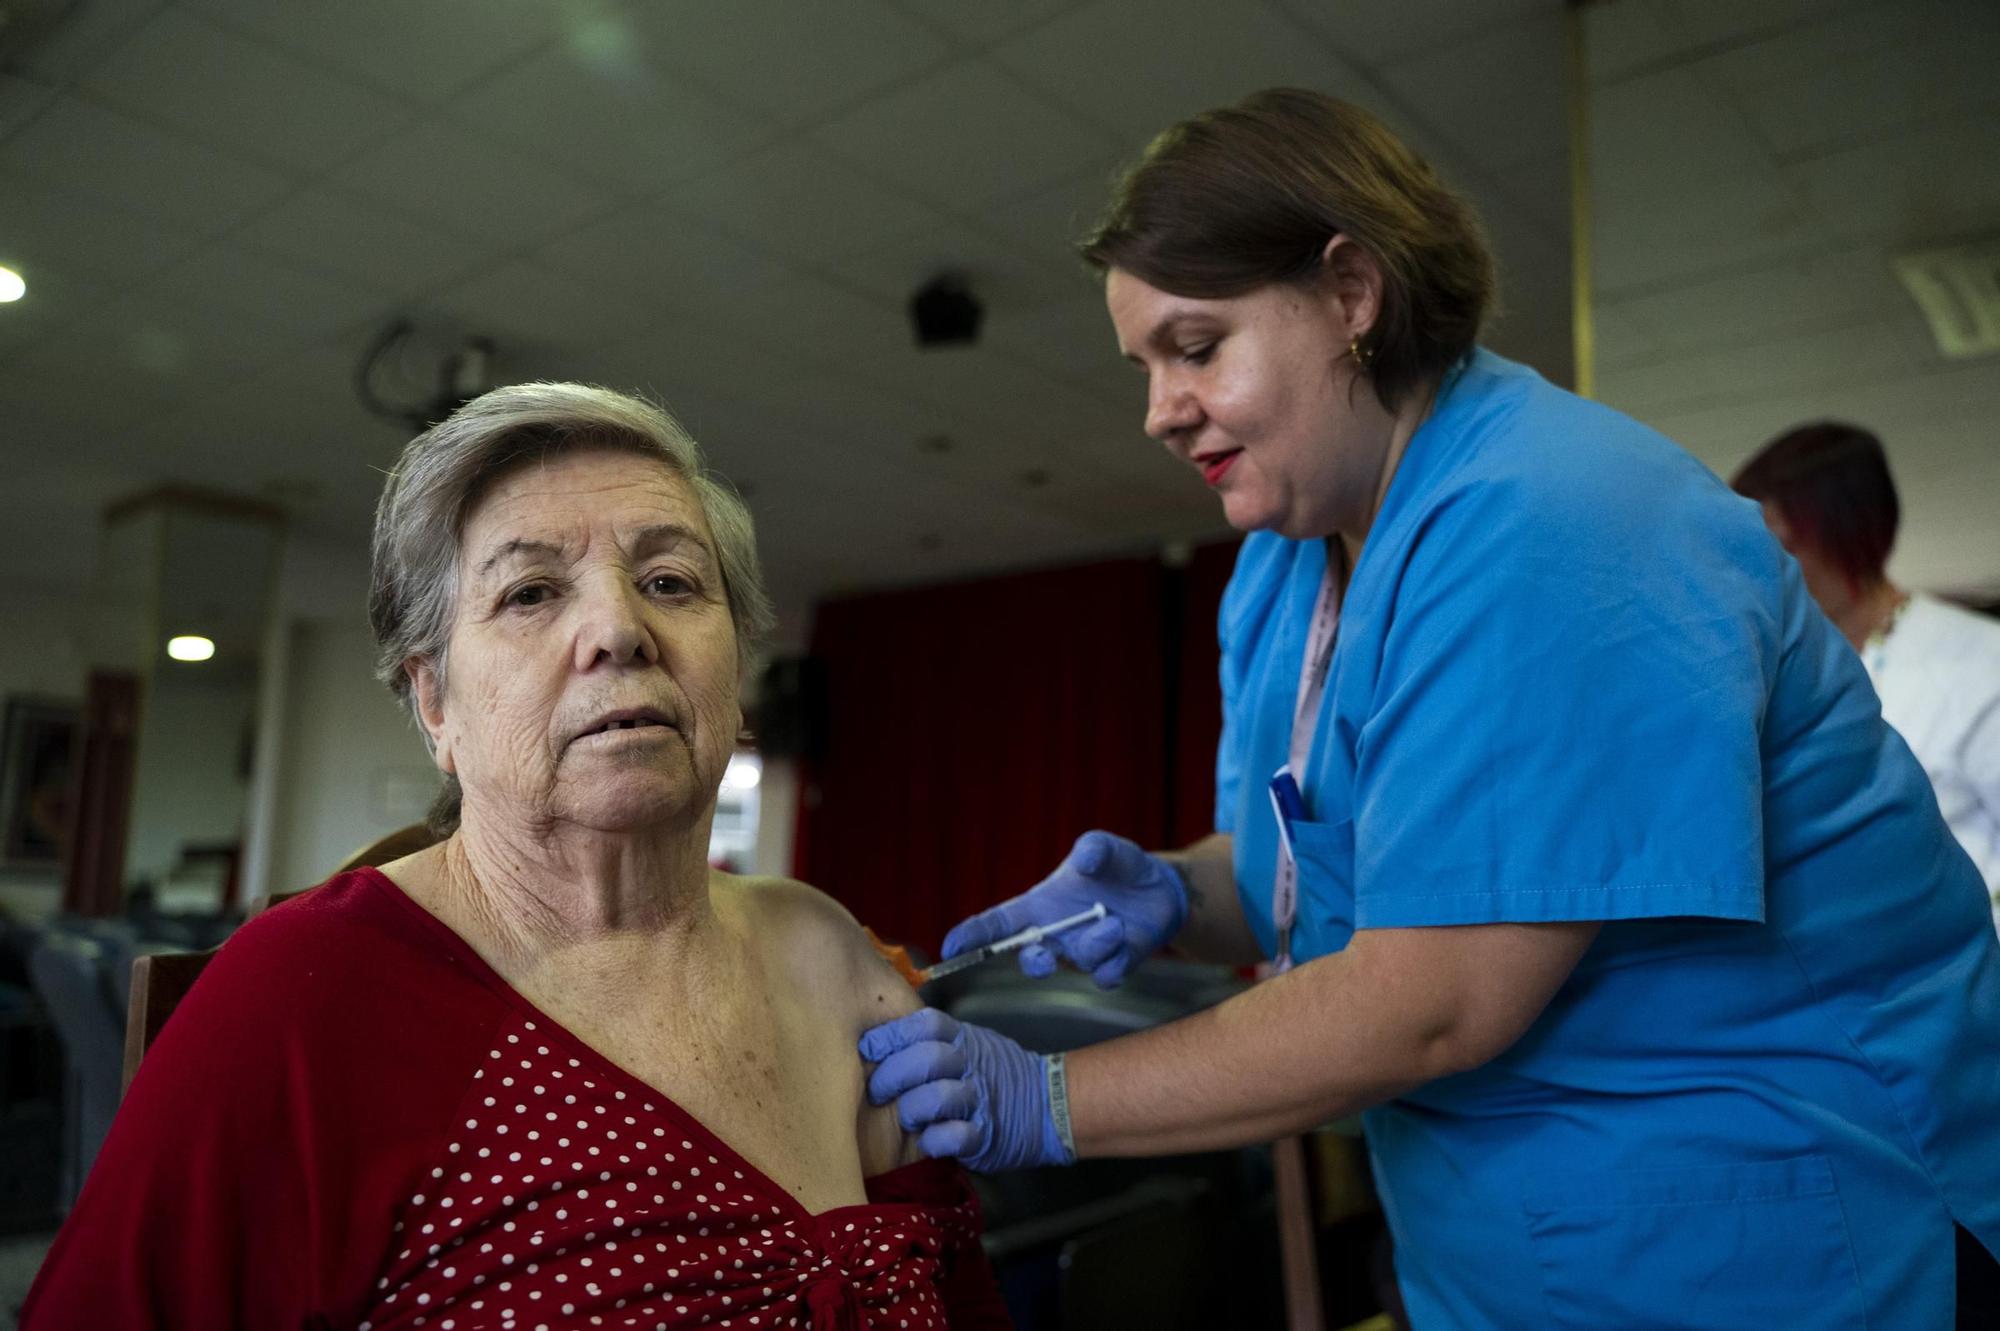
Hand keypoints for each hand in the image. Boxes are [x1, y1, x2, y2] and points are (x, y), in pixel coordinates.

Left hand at [859, 1008, 1070, 1172]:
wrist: (1048, 1104)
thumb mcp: (968, 1045)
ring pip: (937, 1097)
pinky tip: (929, 1141)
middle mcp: (970, 1064)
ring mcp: (980, 1099)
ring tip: (908, 1119)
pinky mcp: (986, 1135)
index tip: (867, 1048)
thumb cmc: (994, 1074)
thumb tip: (875, 1043)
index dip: (892, 1034)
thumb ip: (931, 1041)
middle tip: (878, 1091)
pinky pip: (955, 1136)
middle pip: (926, 1058)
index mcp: (962, 1038)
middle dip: (892, 1075)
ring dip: (913, 1109)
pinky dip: (935, 1141)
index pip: (924, 1024)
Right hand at [942, 831, 1187, 986]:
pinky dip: (1114, 964)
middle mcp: (1056, 934)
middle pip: (1029, 958)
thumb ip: (1094, 848)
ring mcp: (1083, 952)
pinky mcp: (1113, 965)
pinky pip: (1105, 977)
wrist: (1160, 888)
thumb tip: (1083, 862)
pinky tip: (1125, 942)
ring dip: (1095, 944)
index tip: (950, 948)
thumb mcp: (1107, 848)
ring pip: (1077, 962)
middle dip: (1033, 962)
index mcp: (1041, 905)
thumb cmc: (1119, 866)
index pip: (997, 924)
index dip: (972, 936)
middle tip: (1043, 955)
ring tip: (1115, 922)